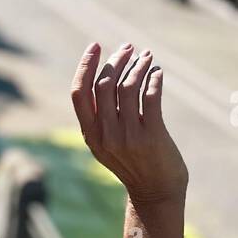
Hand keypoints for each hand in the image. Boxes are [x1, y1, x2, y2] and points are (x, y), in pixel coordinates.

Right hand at [69, 42, 187, 204]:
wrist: (156, 192)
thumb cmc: (134, 163)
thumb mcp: (107, 144)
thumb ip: (101, 118)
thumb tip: (104, 78)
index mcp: (90, 134)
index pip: (79, 93)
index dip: (85, 66)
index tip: (96, 46)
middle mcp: (105, 135)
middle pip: (104, 85)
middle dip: (116, 60)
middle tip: (128, 48)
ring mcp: (128, 136)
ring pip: (127, 87)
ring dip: (138, 66)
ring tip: (147, 57)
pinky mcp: (152, 136)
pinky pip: (150, 96)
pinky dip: (154, 78)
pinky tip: (158, 73)